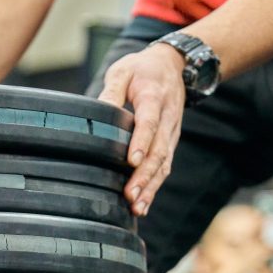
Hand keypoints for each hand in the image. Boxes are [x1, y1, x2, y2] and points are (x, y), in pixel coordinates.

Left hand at [97, 43, 185, 216]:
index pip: (149, 122)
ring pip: (164, 163)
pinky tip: (143, 205)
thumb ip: (112, 90)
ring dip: (151, 187)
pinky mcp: (170, 143)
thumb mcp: (124, 70)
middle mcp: (167, 118)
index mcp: (154, 97)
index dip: (141, 142)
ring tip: (137, 206)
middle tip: (130, 195)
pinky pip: (165, 167)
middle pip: (159, 150)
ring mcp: (171, 133)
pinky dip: (155, 187)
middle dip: (145, 175)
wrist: (174, 66)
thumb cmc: (142, 70)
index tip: (132, 161)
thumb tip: (98, 111)